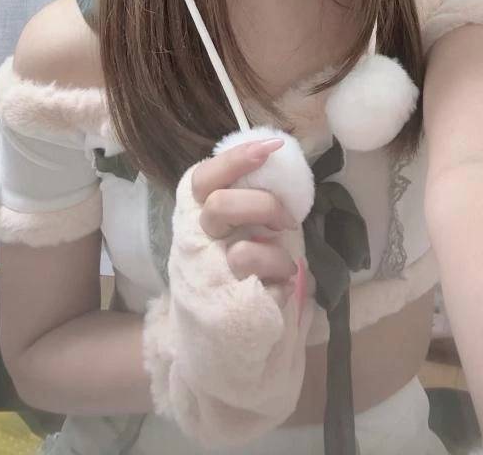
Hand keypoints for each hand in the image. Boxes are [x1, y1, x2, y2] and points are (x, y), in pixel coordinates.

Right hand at [191, 138, 299, 299]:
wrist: (222, 336)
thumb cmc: (236, 269)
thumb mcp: (237, 228)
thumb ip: (246, 199)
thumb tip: (277, 162)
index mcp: (197, 216)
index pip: (202, 178)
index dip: (235, 159)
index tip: (272, 147)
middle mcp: (196, 242)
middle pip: (220, 205)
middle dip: (263, 205)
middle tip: (286, 221)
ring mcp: (208, 275)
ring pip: (243, 253)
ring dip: (275, 256)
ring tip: (283, 266)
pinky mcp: (228, 306)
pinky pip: (266, 290)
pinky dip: (281, 283)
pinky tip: (278, 288)